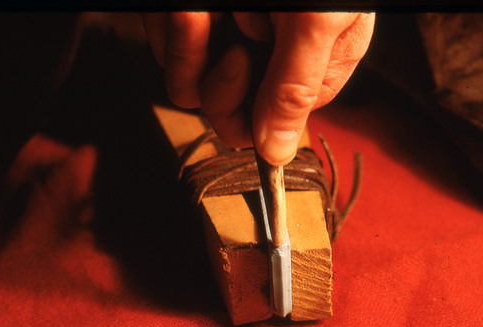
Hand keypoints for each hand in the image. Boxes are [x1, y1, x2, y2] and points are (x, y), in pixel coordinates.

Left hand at [144, 12, 374, 165]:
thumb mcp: (314, 16)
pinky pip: (167, 53)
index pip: (279, 122)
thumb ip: (294, 89)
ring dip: (193, 48)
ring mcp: (227, 38)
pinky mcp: (190, 22)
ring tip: (209, 6)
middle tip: (238, 45)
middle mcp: (269, 55)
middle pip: (232, 115)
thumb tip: (278, 156)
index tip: (256, 75)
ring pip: (192, 88)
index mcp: (314, 60)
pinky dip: (173, 29)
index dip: (260, 116)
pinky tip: (190, 2)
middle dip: (226, 86)